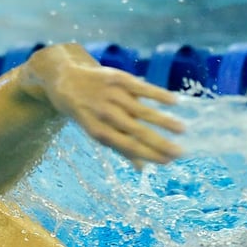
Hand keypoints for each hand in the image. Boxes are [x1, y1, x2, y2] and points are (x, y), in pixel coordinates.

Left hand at [46, 64, 184, 168]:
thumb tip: (142, 169)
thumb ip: (120, 147)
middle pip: (136, 131)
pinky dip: (157, 94)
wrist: (64, 78)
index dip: (147, 155)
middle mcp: (104, 113)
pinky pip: (140, 87)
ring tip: (182, 129)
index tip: (168, 162)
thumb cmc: (83, 111)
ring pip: (141, 110)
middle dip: (159, 143)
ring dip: (163, 121)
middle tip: (180, 153)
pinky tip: (174, 102)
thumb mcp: (95, 130)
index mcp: (98, 130)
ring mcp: (111, 94)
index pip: (127, 146)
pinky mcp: (116, 77)